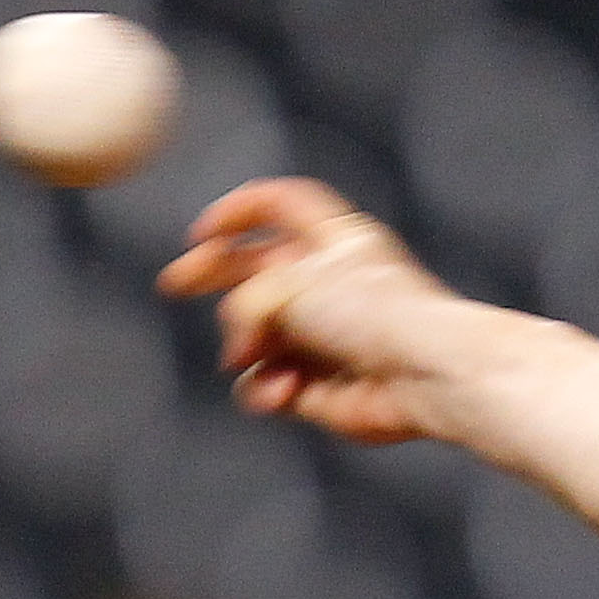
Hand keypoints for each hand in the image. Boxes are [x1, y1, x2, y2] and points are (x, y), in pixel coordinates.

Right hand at [155, 177, 473, 444]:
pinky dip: (267, 389)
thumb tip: (241, 344)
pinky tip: (283, 392)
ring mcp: (324, 337)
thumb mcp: (291, 282)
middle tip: (173, 284)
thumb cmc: (375, 314)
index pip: (281, 206)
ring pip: (255, 336)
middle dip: (211, 275)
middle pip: (255, 271)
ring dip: (246, 347)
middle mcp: (331, 285)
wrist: (426, 374)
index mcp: (337, 241)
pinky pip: (269, 384)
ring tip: (254, 355)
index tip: (205, 230)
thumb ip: (245, 298)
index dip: (239, 210)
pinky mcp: (321, 386)